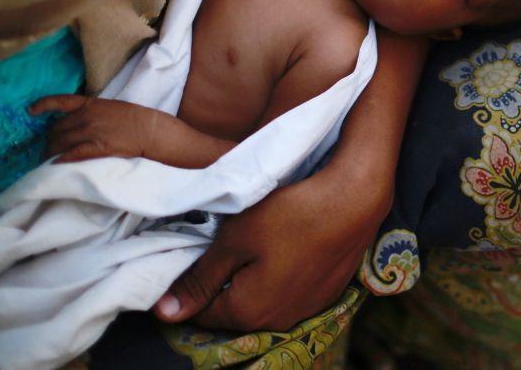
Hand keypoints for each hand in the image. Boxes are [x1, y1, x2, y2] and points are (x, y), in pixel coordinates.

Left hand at [30, 95, 163, 162]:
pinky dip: (61, 159)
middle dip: (49, 140)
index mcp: (91, 104)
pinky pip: (73, 153)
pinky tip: (55, 164)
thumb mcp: (111, 107)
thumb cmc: (134, 118)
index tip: (30, 111)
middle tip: (47, 149)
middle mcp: (87, 117)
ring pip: (61, 142)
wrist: (151, 130)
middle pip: (57, 128)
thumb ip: (92, 111)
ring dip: (51, 152)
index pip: (61, 101)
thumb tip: (76, 120)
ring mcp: (92, 132)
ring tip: (48, 160)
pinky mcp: (97, 147)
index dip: (43, 105)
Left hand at [154, 161, 390, 330]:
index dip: (189, 288)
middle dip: (222, 285)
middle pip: (235, 310)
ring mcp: (308, 309)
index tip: (187, 260)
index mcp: (249, 313)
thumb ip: (200, 279)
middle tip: (221, 246)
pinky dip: (282, 276)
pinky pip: (291, 292)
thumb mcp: (235, 239)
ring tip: (255, 244)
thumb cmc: (290, 213)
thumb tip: (165, 313)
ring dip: (253, 281)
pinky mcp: (329, 292)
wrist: (355, 197)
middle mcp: (279, 322)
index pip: (201, 315)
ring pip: (265, 301)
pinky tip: (286, 247)